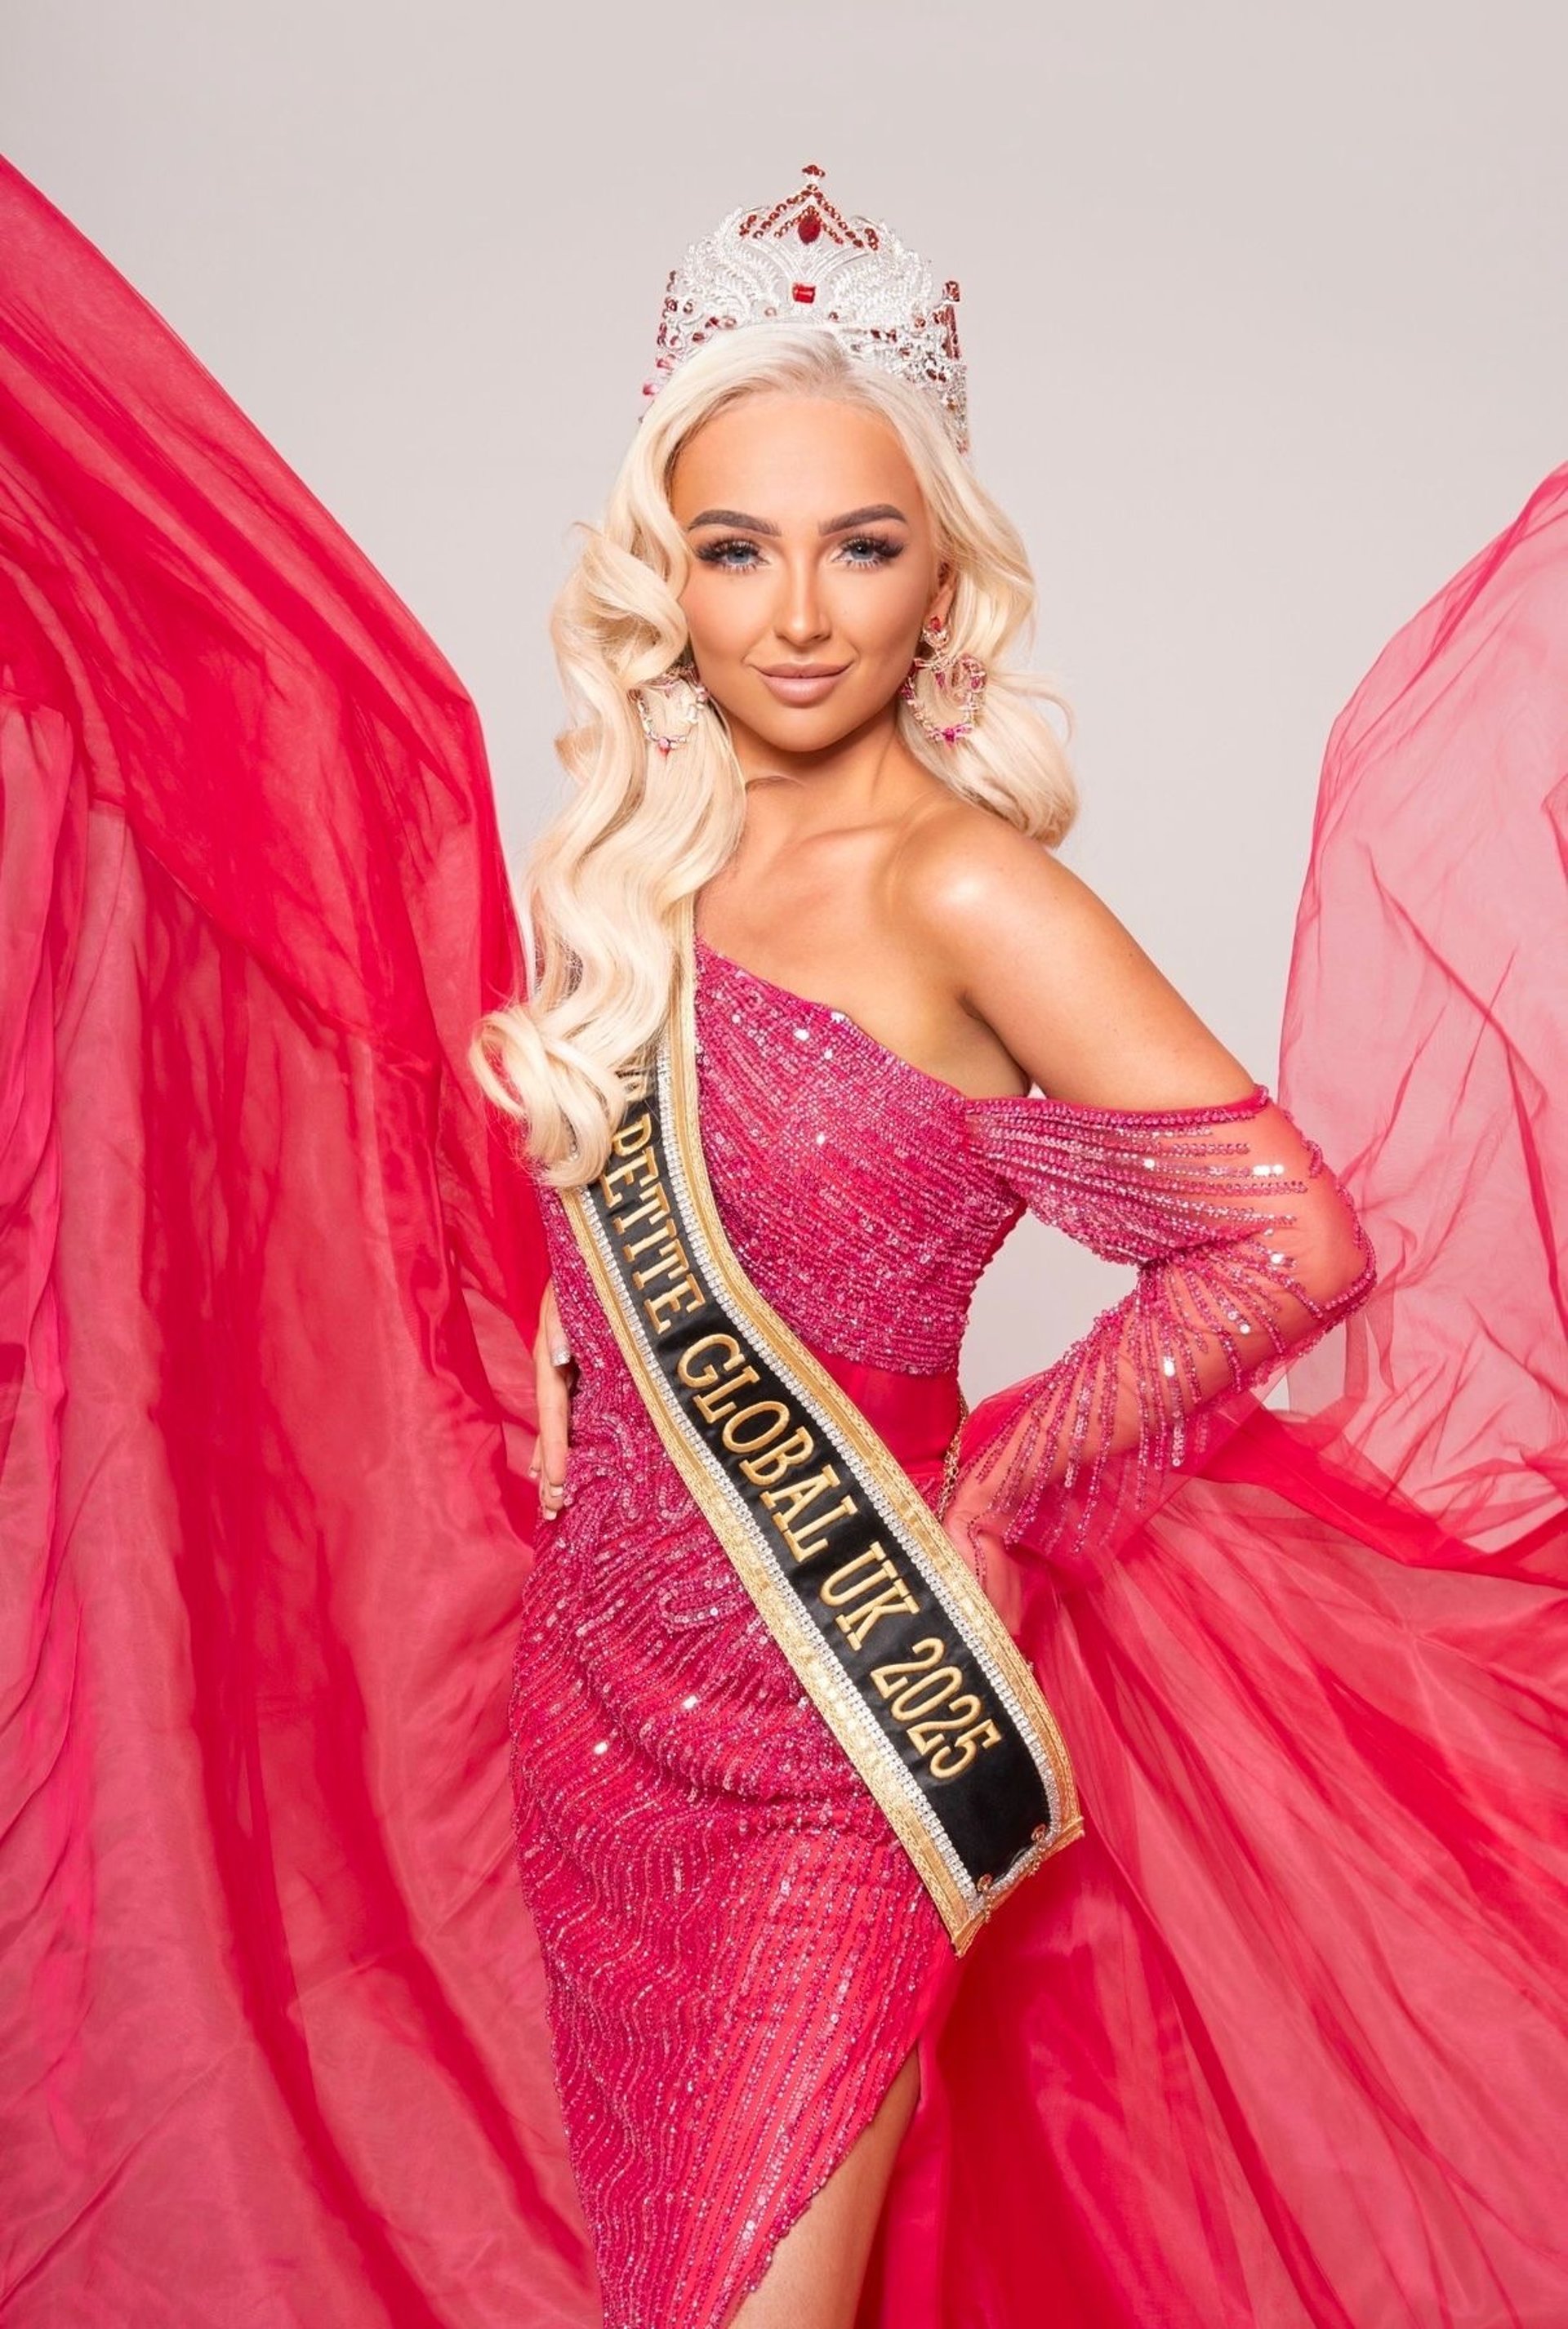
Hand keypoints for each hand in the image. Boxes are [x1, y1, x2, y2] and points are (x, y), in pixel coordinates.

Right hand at [527, 1278, 575, 1521]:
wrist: (594, 1254)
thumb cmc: (586, 1271)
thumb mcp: (569, 1293)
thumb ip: (560, 1324)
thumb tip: (555, 1359)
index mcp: (551, 1356)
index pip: (552, 1411)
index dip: (553, 1448)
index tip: (556, 1483)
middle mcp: (555, 1370)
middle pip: (551, 1429)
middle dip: (550, 1472)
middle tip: (553, 1513)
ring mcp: (566, 1374)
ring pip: (557, 1428)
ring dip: (552, 1465)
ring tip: (551, 1503)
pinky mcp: (579, 1373)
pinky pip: (567, 1416)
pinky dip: (558, 1446)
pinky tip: (552, 1470)